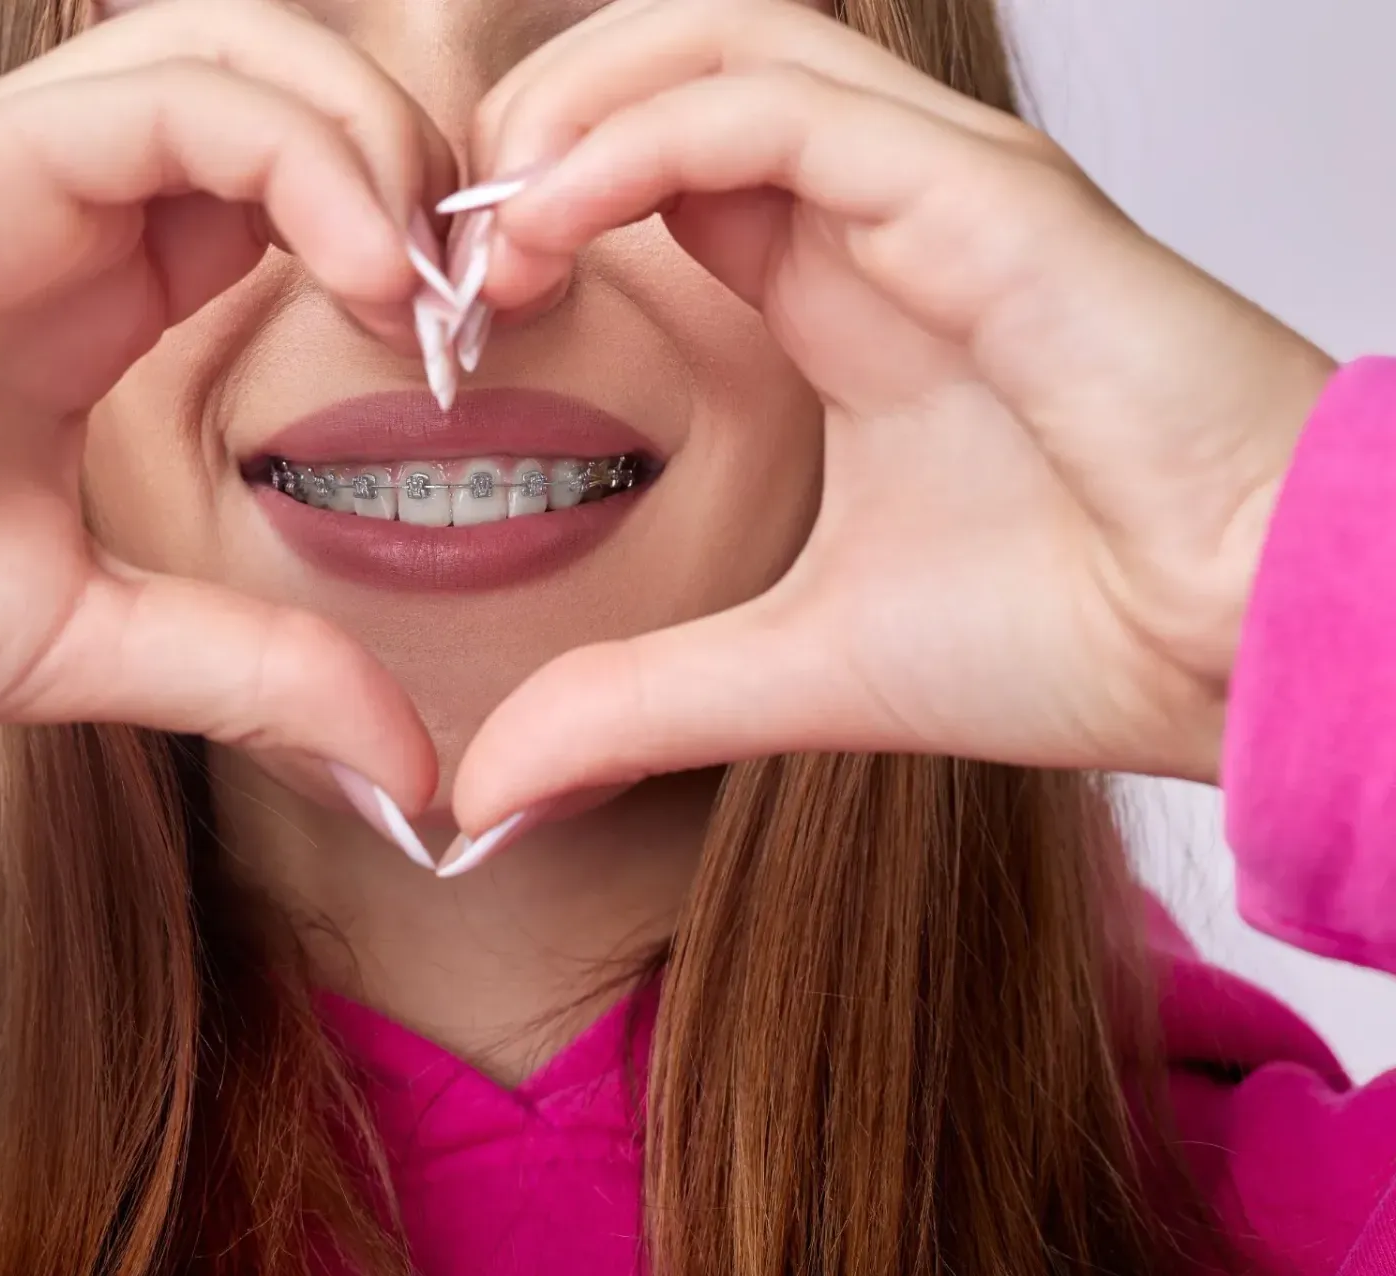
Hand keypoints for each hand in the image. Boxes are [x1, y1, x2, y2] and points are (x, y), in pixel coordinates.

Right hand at [0, 0, 442, 811]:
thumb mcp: (92, 641)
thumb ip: (254, 674)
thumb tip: (411, 770)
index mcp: (106, 290)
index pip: (298, 183)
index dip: (406, 241)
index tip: (461, 363)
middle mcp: (72, 212)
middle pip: (293, 84)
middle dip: (416, 165)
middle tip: (470, 306)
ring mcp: (19, 178)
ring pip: (244, 50)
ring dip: (373, 140)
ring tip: (415, 288)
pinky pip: (168, 96)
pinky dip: (299, 156)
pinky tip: (357, 271)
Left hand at [450, 0, 1335, 845]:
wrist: (1248, 657)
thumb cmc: (1078, 633)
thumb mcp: (792, 669)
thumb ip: (635, 705)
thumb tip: (484, 792)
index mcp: (839, 281)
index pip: (655, 154)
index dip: (531, 208)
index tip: (445, 321)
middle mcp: (883, 208)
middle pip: (669, 58)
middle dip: (529, 129)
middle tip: (436, 253)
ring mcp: (936, 187)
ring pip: (716, 42)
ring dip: (568, 115)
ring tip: (481, 236)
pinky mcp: (986, 200)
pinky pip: (779, 110)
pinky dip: (639, 144)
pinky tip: (546, 234)